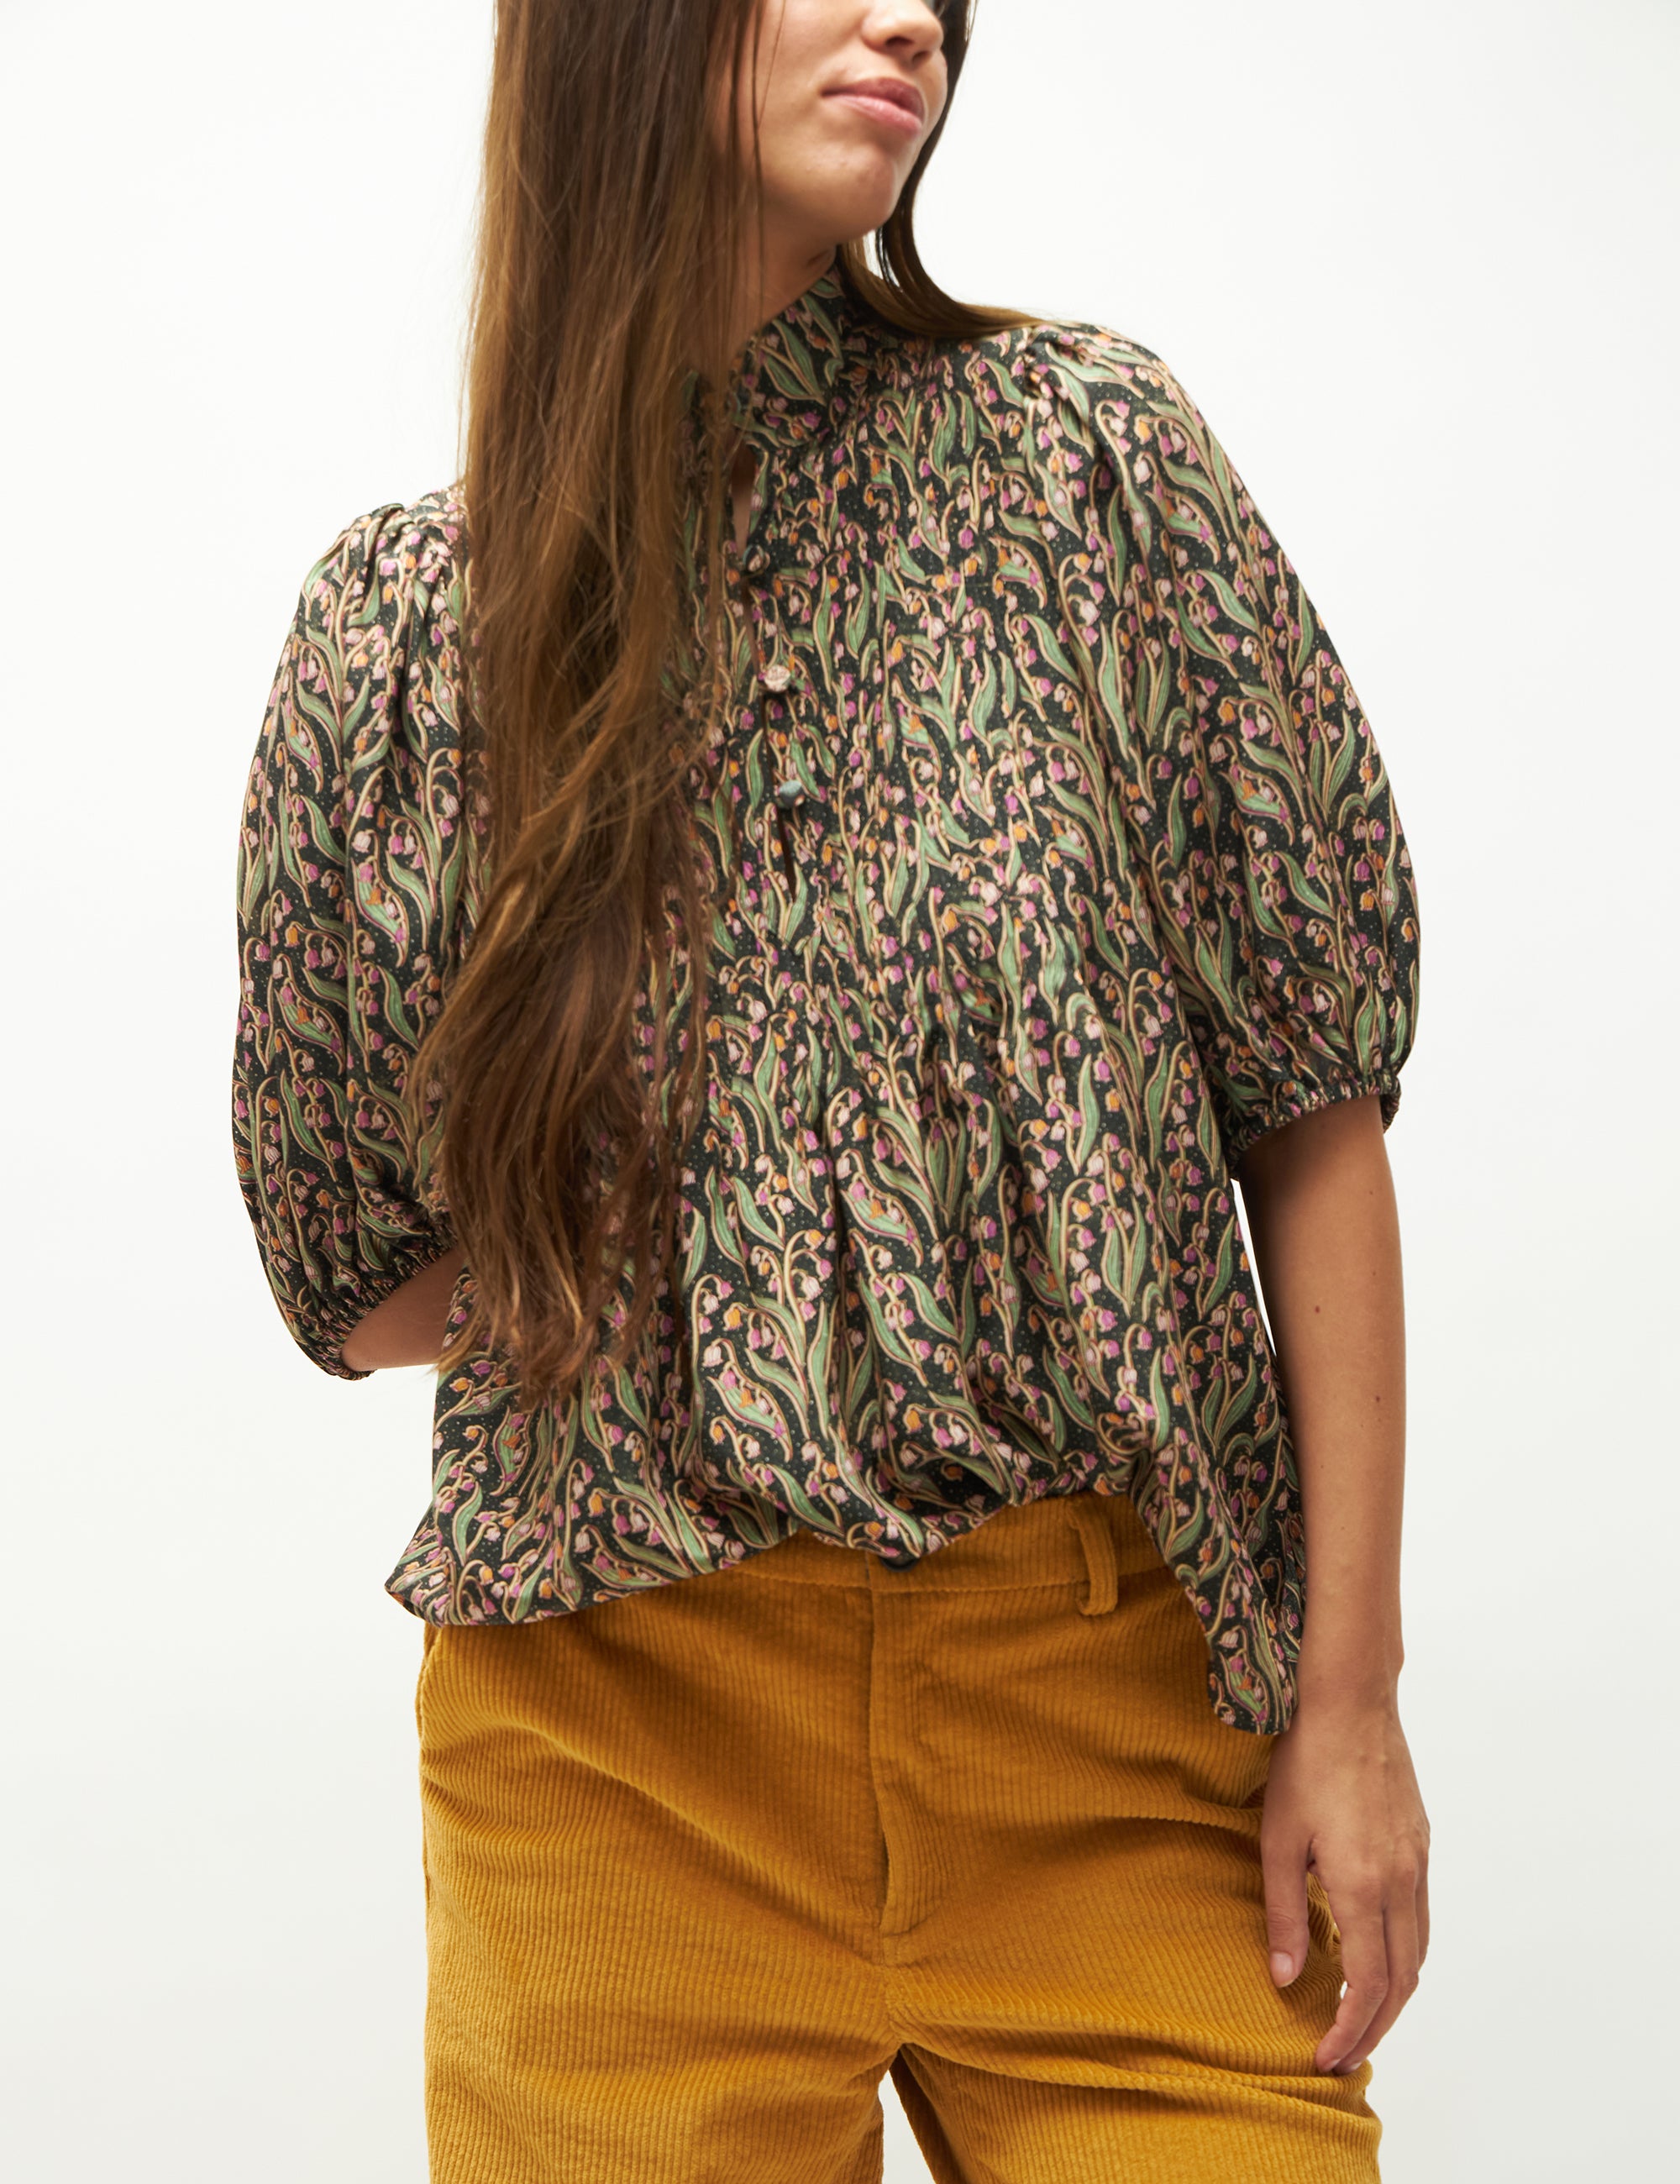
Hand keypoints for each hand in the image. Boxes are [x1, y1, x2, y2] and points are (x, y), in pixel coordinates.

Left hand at [1261, 1694, 1429, 2074]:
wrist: (1352, 1702)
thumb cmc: (1306, 1763)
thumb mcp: (1278, 1839)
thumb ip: (1283, 1913)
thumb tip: (1285, 1978)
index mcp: (1365, 1885)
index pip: (1368, 1984)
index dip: (1348, 2029)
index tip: (1323, 2056)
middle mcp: (1402, 1882)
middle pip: (1402, 1982)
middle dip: (1373, 2028)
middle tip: (1340, 2054)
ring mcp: (1418, 1864)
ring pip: (1418, 1954)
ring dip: (1394, 1998)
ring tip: (1359, 2019)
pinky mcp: (1422, 1845)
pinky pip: (1421, 1920)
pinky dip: (1404, 1957)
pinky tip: (1376, 1957)